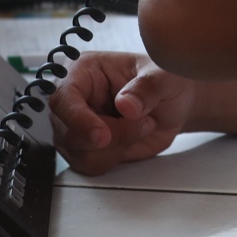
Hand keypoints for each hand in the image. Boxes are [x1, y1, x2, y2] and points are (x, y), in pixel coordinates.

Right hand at [48, 52, 196, 175]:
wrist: (173, 103)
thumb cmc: (164, 81)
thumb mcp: (165, 76)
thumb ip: (147, 88)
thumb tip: (125, 105)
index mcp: (84, 70)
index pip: (63, 98)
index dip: (79, 120)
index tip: (103, 136)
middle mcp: (74, 98)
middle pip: (71, 133)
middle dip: (113, 137)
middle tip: (144, 123)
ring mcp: (76, 125)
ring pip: (80, 154)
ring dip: (116, 149)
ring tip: (140, 128)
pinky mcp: (84, 148)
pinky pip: (90, 166)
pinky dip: (114, 160)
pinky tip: (129, 142)